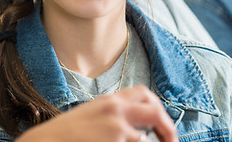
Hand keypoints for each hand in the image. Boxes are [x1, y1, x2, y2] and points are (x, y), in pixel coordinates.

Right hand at [15, 85, 176, 141]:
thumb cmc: (63, 135)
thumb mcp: (89, 116)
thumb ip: (110, 116)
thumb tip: (135, 128)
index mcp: (109, 101)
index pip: (144, 94)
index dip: (158, 109)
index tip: (161, 124)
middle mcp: (115, 109)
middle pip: (155, 111)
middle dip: (168, 129)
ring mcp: (116, 128)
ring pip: (147, 139)